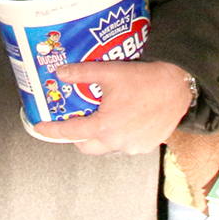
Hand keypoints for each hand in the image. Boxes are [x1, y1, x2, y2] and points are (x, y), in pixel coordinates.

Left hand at [29, 60, 194, 155]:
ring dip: (100, 136)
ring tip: (103, 117)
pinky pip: (125, 145)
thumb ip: (81, 74)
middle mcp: (117, 142)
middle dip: (77, 137)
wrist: (178, 86)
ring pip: (107, 147)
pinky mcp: (147, 147)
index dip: (52, 131)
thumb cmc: (145, 79)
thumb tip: (61, 73)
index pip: (70, 133)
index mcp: (104, 126)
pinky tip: (124, 120)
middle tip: (75, 122)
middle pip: (87, 147)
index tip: (40, 129)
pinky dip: (119, 136)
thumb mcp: (109, 72)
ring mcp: (133, 147)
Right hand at [167, 129, 218, 209]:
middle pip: (208, 192)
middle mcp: (195, 178)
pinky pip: (204, 169)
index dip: (215, 211)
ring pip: (206, 179)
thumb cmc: (200, 138)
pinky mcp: (190, 157)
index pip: (205, 204)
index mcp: (201, 182)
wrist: (181, 121)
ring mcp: (191, 167)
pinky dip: (214, 170)